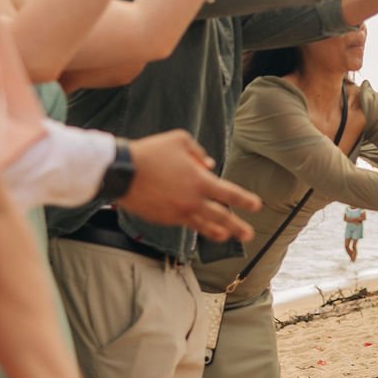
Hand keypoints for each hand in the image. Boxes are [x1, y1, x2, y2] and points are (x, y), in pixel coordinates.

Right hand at [119, 130, 260, 242]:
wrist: (121, 172)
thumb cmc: (150, 152)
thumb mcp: (179, 140)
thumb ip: (199, 152)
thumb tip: (208, 165)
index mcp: (200, 182)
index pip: (229, 194)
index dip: (245, 200)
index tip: (256, 205)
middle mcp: (192, 201)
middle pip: (221, 217)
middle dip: (237, 227)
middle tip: (249, 234)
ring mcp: (177, 213)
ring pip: (202, 225)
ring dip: (216, 232)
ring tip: (226, 237)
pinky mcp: (163, 219)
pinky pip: (183, 223)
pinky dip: (193, 225)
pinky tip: (198, 226)